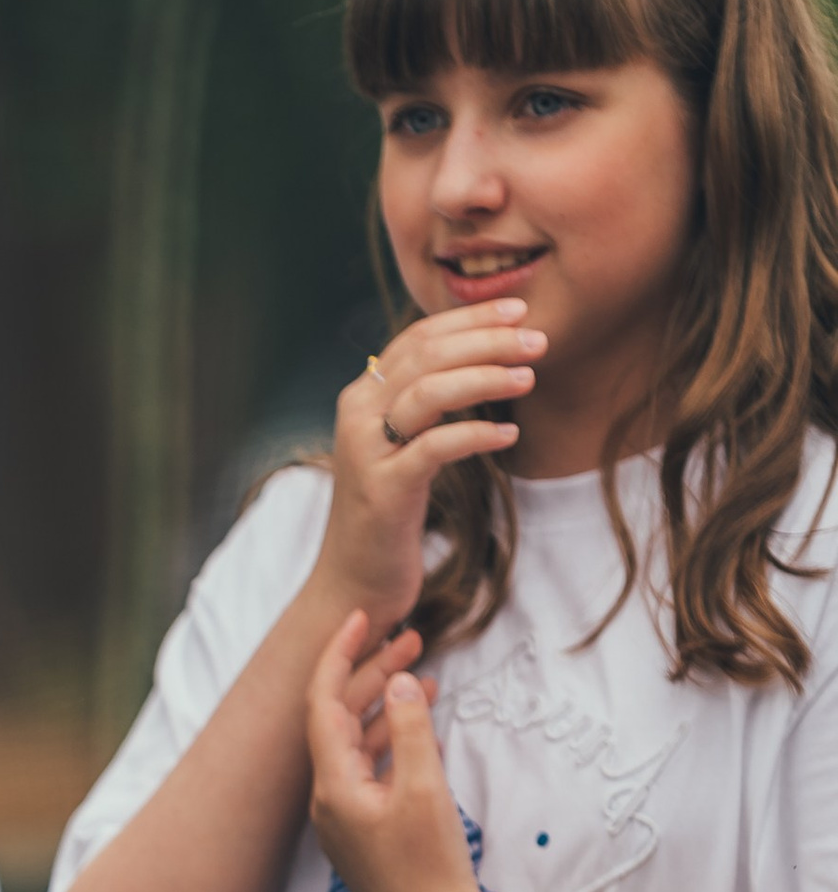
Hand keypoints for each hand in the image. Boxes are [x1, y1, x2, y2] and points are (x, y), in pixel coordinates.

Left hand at [306, 609, 498, 891]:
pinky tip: (419, 723)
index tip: (359, 615)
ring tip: (423, 671)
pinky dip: (391, 741)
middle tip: (408, 635)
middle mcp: (327, 802)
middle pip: (337, 719)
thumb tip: (396, 681)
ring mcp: (344, 820)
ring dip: (385, 707)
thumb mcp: (425, 788)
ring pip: (356, 745)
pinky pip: (370, 771)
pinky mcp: (365, 834)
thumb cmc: (431, 867)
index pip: (322, 703)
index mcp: (332, 787)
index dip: (339, 654)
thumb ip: (409, 729)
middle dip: (370, 673)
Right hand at [316, 302, 540, 626]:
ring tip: (529, 376)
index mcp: (362, 397)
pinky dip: (477, 434)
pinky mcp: (384, 490)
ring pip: (429, 392)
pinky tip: (509, 434)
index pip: (418, 338)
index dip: (470, 319)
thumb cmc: (388, 512)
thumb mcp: (401, 448)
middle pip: (426, 356)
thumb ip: (423, 406)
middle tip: (537, 340)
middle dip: (487, 340)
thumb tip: (476, 362)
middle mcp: (357, 415)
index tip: (519, 311)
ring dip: (486, 377)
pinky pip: (436, 446)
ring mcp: (367, 452)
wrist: (353, 579)